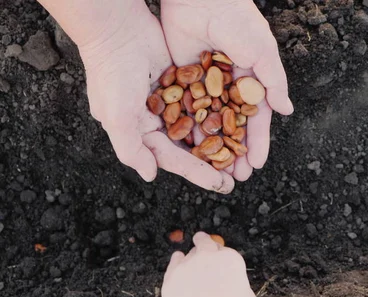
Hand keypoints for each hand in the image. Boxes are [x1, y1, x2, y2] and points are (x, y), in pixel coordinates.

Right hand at [79, 1, 233, 192]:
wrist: (118, 27)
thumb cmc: (112, 74)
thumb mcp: (116, 116)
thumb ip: (131, 149)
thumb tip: (150, 175)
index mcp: (139, 132)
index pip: (172, 158)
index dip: (197, 172)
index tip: (221, 185)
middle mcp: (154, 119)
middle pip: (189, 146)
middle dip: (212, 162)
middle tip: (237, 176)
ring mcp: (169, 100)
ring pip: (199, 125)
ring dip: (219, 140)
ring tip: (242, 154)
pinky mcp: (181, 81)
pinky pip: (202, 101)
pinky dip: (218, 111)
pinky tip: (238, 121)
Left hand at [161, 0, 293, 181]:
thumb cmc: (237, 20)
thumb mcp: (263, 51)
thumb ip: (274, 82)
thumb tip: (287, 111)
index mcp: (251, 79)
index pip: (256, 118)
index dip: (258, 141)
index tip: (257, 164)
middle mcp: (228, 85)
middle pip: (232, 126)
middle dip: (235, 151)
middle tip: (236, 177)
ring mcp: (205, 84)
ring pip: (209, 122)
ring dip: (211, 147)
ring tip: (212, 172)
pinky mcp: (182, 79)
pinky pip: (185, 109)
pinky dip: (187, 128)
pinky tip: (188, 150)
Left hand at [162, 232, 257, 296]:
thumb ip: (239, 285)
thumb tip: (234, 285)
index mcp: (231, 260)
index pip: (227, 251)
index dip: (224, 257)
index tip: (222, 262)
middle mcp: (209, 257)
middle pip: (206, 242)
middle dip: (206, 242)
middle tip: (204, 243)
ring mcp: (189, 265)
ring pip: (190, 252)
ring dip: (193, 256)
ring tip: (193, 263)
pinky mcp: (172, 276)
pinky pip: (174, 261)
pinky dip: (177, 260)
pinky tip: (178, 259)